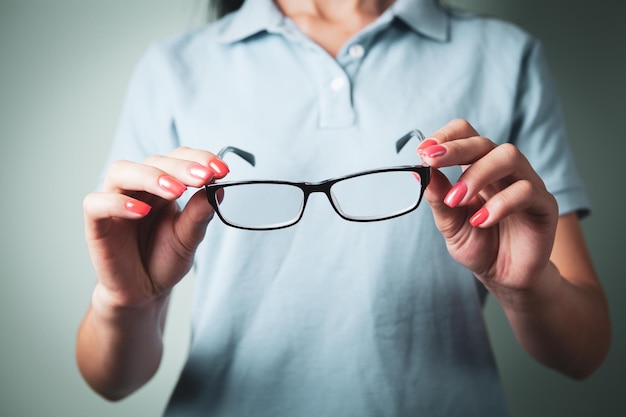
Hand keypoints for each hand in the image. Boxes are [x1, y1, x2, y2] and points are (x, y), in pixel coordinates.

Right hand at [82, 147, 228, 308]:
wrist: (144, 292)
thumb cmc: (164, 259)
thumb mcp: (188, 238)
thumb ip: (199, 215)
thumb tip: (219, 188)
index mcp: (163, 185)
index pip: (178, 158)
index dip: (199, 158)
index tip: (222, 170)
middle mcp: (138, 187)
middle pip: (153, 160)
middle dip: (181, 167)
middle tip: (204, 177)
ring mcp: (114, 202)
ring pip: (121, 171)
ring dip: (151, 177)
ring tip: (176, 191)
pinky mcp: (96, 223)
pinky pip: (97, 203)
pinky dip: (117, 203)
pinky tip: (142, 210)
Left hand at [418, 119, 558, 291]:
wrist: (504, 276)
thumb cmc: (478, 244)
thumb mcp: (450, 223)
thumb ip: (439, 199)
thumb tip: (422, 174)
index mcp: (477, 168)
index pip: (466, 134)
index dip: (445, 137)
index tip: (423, 152)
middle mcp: (503, 170)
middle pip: (485, 143)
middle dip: (456, 150)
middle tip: (432, 162)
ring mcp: (527, 183)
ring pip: (509, 157)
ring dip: (477, 174)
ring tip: (456, 200)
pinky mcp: (545, 205)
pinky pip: (527, 191)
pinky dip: (500, 204)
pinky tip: (481, 221)